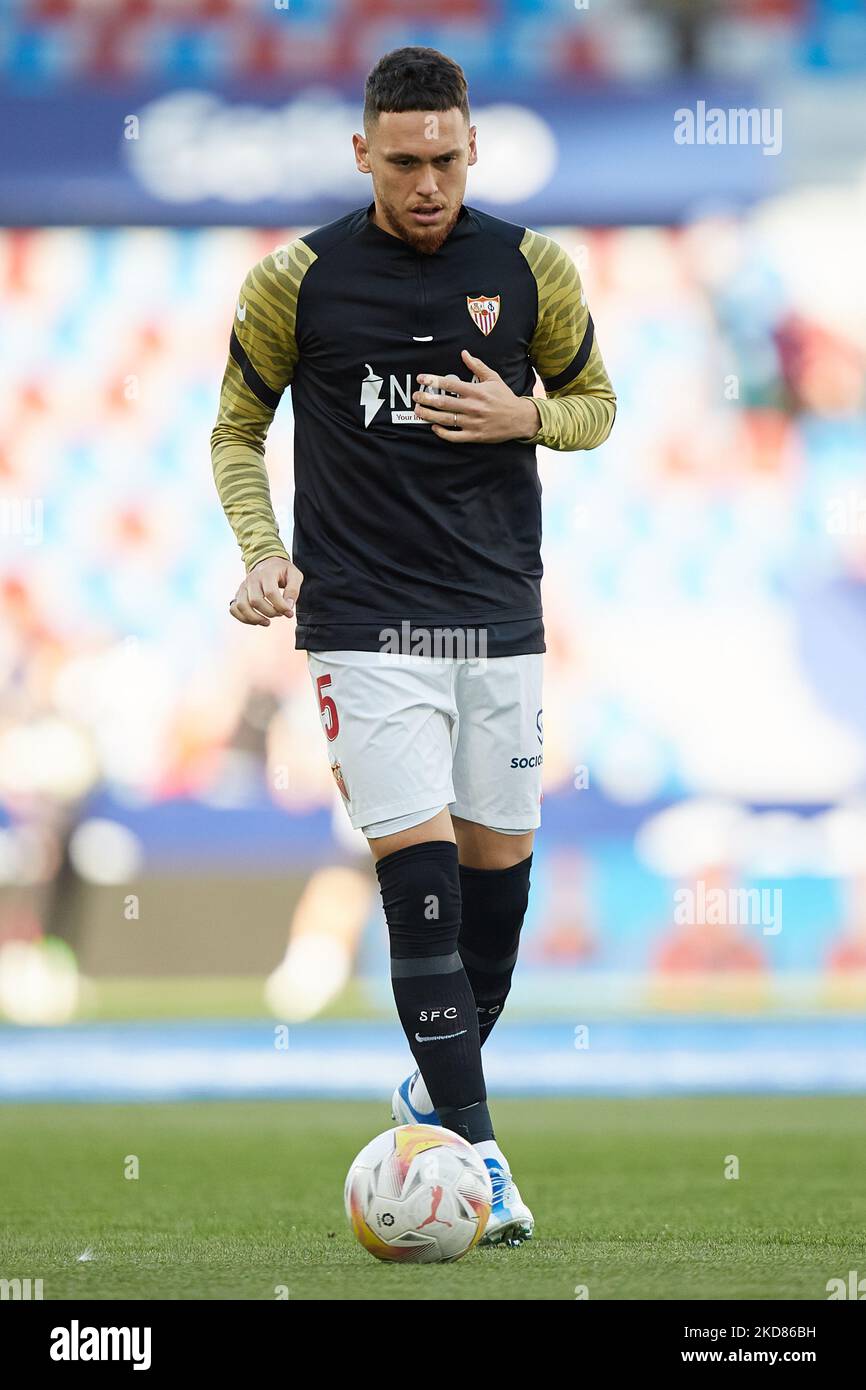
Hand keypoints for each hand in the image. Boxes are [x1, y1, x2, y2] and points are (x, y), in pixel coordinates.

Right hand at [229, 555, 302, 626]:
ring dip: (255, 618)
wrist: (268, 563)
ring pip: (242, 606)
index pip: (270, 593)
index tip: (289, 613)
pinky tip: (255, 620)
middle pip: (255, 601)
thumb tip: (288, 605)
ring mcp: (243, 587)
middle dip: (270, 613)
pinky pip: (234, 609)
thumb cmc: (282, 571)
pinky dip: (243, 618)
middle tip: (279, 614)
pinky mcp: (238, 594)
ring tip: (267, 622)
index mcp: (267, 573)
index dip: (281, 606)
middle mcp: (252, 579)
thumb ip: (293, 590)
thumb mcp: (295, 575)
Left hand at [412, 349, 539, 443]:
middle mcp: (472, 407)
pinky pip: (454, 436)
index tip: (421, 378)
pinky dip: (442, 433)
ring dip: (429, 415)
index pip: (449, 384)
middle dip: (426, 398)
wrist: (520, 419)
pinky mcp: (474, 436)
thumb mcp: (493, 378)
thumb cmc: (504, 397)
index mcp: (476, 391)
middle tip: (415, 396)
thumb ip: (477, 366)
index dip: (433, 380)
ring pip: (445, 419)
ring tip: (418, 411)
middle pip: (443, 402)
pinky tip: (434, 427)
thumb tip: (464, 353)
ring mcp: (472, 422)